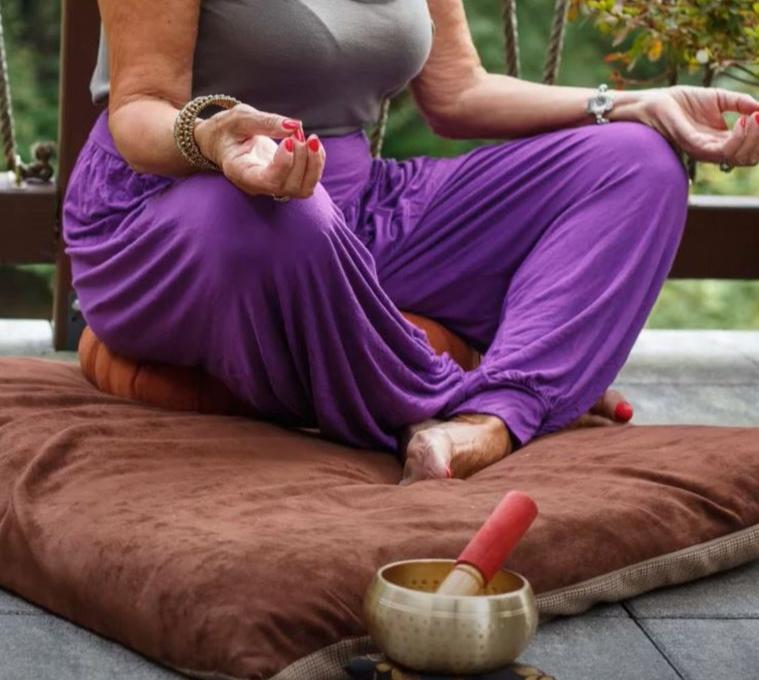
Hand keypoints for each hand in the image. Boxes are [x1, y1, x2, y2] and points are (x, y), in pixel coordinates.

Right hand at [194, 103, 325, 198]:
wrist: (224, 141)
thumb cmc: (228, 129)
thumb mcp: (240, 118)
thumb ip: (266, 122)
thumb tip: (296, 125)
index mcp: (240, 172)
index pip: (267, 180)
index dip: (284, 164)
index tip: (288, 140)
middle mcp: (258, 185)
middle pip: (289, 186)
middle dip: (302, 159)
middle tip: (298, 133)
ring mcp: (273, 187)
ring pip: (303, 189)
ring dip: (314, 164)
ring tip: (311, 139)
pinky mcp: (286, 183)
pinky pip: (309, 183)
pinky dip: (317, 164)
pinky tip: (313, 144)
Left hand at [622, 86, 758, 166]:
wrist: (657, 101)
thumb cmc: (685, 102)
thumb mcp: (720, 99)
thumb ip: (742, 104)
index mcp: (721, 141)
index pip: (751, 150)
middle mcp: (713, 150)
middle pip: (748, 158)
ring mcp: (703, 150)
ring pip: (737, 157)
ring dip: (753, 138)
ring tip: (755, 117)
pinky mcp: (693, 145)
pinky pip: (720, 150)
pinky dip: (738, 136)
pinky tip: (744, 120)